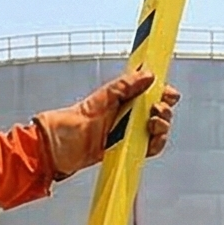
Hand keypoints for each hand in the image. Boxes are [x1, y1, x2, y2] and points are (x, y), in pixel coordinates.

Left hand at [35, 67, 177, 177]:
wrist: (57, 150)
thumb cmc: (70, 124)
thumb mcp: (99, 99)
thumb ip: (124, 85)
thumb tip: (148, 74)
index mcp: (122, 98)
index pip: (151, 91)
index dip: (163, 91)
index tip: (167, 93)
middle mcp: (127, 114)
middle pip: (159, 110)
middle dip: (164, 109)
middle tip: (156, 110)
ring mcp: (128, 133)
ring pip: (158, 129)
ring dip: (162, 126)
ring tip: (152, 124)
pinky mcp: (127, 150)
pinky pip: (150, 148)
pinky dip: (155, 145)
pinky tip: (151, 141)